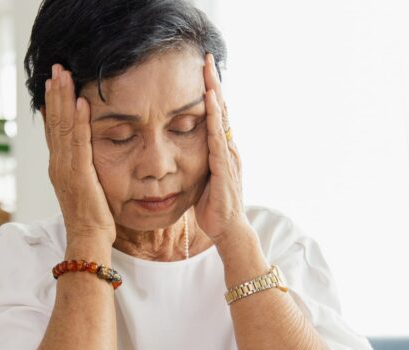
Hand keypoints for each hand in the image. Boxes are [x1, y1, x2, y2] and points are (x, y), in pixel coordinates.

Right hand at [44, 64, 115, 244]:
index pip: (54, 130)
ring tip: (64, 75)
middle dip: (55, 93)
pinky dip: (80, 120)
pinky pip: (79, 142)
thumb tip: (85, 156)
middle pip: (54, 122)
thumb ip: (82, 169)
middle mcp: (58, 164)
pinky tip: (82, 101)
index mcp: (59, 167)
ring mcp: (66, 169)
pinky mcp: (79, 174)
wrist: (87, 239)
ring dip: (64, 99)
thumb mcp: (85, 188)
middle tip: (56, 68)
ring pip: (63, 127)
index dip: (53, 105)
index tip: (54, 83)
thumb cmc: (91, 219)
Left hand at [194, 54, 248, 244]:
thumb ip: (196, 162)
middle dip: (214, 84)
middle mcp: (228, 149)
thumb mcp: (201, 179)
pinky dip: (215, 119)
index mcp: (221, 151)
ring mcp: (228, 157)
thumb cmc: (213, 208)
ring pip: (222, 119)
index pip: (216, 116)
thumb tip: (180, 152)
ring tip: (210, 71)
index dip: (211, 93)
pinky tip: (210, 103)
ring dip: (215, 94)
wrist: (227, 231)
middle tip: (207, 58)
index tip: (203, 71)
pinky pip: (218, 138)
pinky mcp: (224, 168)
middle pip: (222, 110)